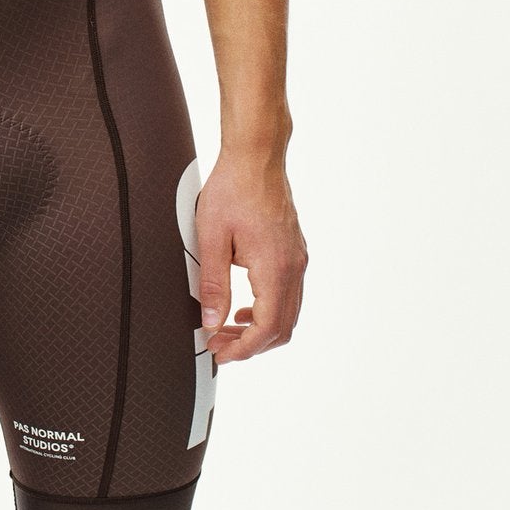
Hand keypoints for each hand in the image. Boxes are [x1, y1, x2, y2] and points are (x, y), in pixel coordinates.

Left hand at [195, 150, 306, 363]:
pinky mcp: (294, 251)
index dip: (243, 350)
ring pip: (288, 313)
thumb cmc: (232, 189)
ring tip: (226, 330)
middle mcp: (293, 267)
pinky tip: (242, 306)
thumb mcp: (211, 237)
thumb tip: (212, 323)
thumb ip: (212, 284)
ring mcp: (297, 259)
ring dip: (259, 329)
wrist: (257, 156)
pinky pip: (288, 294)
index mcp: (275, 268)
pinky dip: (267, 310)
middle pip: (282, 328)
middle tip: (218, 346)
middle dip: (250, 345)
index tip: (219, 354)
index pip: (266, 328)